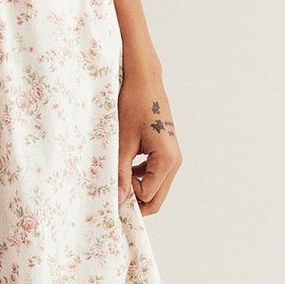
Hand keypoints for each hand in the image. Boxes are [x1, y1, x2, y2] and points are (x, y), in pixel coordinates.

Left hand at [117, 70, 180, 214]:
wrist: (144, 81)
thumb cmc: (133, 105)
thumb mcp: (123, 141)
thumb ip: (121, 172)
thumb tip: (118, 198)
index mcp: (167, 160)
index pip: (148, 196)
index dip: (128, 197)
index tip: (110, 188)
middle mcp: (174, 161)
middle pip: (156, 198)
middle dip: (135, 202)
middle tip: (112, 195)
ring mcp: (172, 157)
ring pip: (156, 188)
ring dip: (137, 189)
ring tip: (116, 179)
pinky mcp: (166, 152)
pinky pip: (155, 175)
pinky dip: (140, 178)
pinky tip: (125, 168)